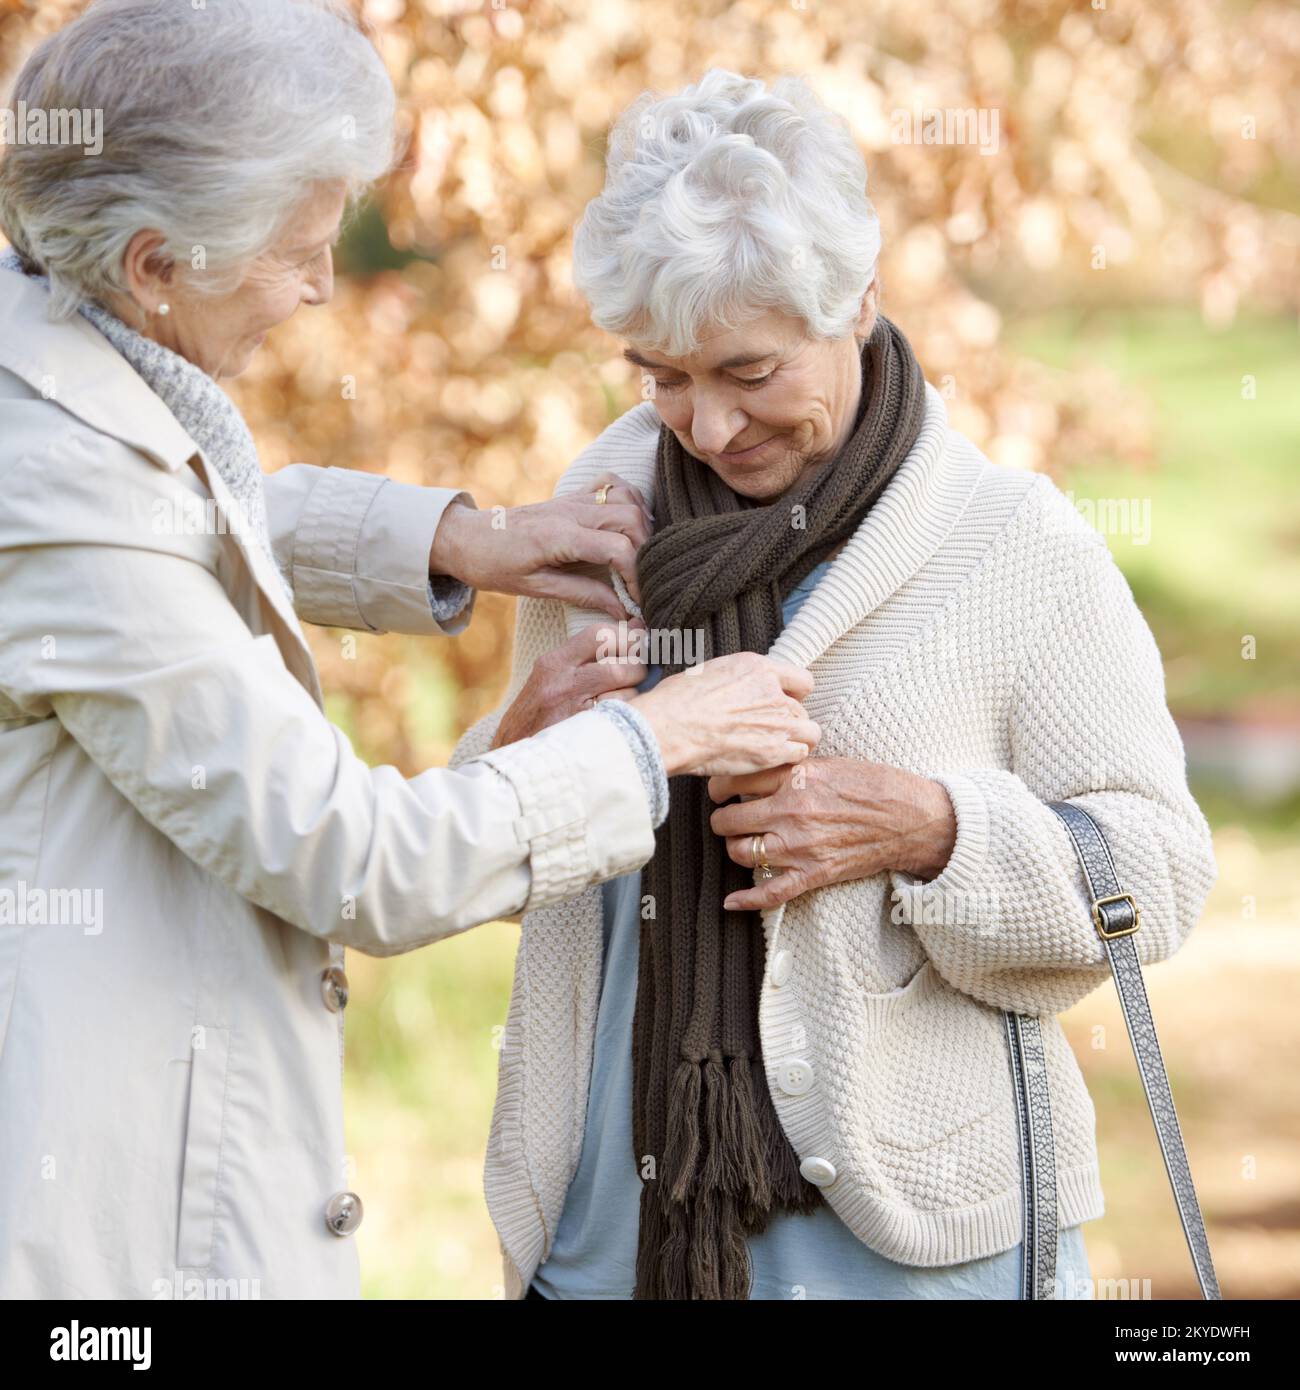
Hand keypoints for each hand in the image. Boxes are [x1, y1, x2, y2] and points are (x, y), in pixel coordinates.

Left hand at [430, 473, 651, 619]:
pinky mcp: (572, 495)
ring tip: (638, 556)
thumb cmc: (495, 567)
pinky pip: (612, 485)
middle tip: (640, 580)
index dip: (637, 576)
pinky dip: (630, 500)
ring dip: (642, 526)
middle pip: (632, 518)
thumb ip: (582, 595)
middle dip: (646, 551)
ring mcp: (573, 499)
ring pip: (628, 498)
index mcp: (560, 537)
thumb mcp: (536, 589)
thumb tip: (621, 610)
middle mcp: (571, 511)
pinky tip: (628, 525)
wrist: (468, 538)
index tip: (638, 599)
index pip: (618, 548)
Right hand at [490, 621, 647, 749]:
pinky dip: (631, 716)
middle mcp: (563, 684)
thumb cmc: (538, 716)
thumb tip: (636, 628)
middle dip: (638, 667)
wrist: (514, 758)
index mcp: (553, 664)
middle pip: (621, 664)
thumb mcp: (552, 678)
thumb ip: (589, 655)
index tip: (639, 641)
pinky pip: (623, 717)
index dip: (627, 637)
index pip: (599, 635)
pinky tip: (622, 719)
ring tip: (629, 699)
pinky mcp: (587, 734)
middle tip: (640, 674)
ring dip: (637, 694)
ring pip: (627, 691)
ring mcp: (574, 711)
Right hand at [631, 653, 820, 777]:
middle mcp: (774, 693)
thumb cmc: (677, 701)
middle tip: (769, 731)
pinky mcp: (772, 751)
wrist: (669, 728)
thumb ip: (737, 679)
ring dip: (797, 740)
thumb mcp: (710, 672)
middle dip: (789, 721)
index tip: (783, 703)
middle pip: (802, 709)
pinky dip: (790, 758)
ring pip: (810, 732)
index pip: (802, 680)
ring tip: (777, 747)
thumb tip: (739, 685)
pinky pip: (800, 754)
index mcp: (758, 669)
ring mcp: (776, 722)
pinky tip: (772, 760)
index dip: (794, 694)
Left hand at [706, 758, 956, 911]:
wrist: (912, 819)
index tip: (719, 790)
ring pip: (741, 852)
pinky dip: (747, 900)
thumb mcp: (829, 762)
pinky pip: (771, 892)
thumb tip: (757, 771)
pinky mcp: (814, 873)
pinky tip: (730, 901)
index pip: (734, 780)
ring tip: (740, 842)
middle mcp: (792, 811)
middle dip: (723, 819)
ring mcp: (801, 845)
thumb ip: (791, 768)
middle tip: (726, 817)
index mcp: (796, 778)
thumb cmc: (875, 785)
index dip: (719, 786)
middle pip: (730, 819)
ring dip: (734, 848)